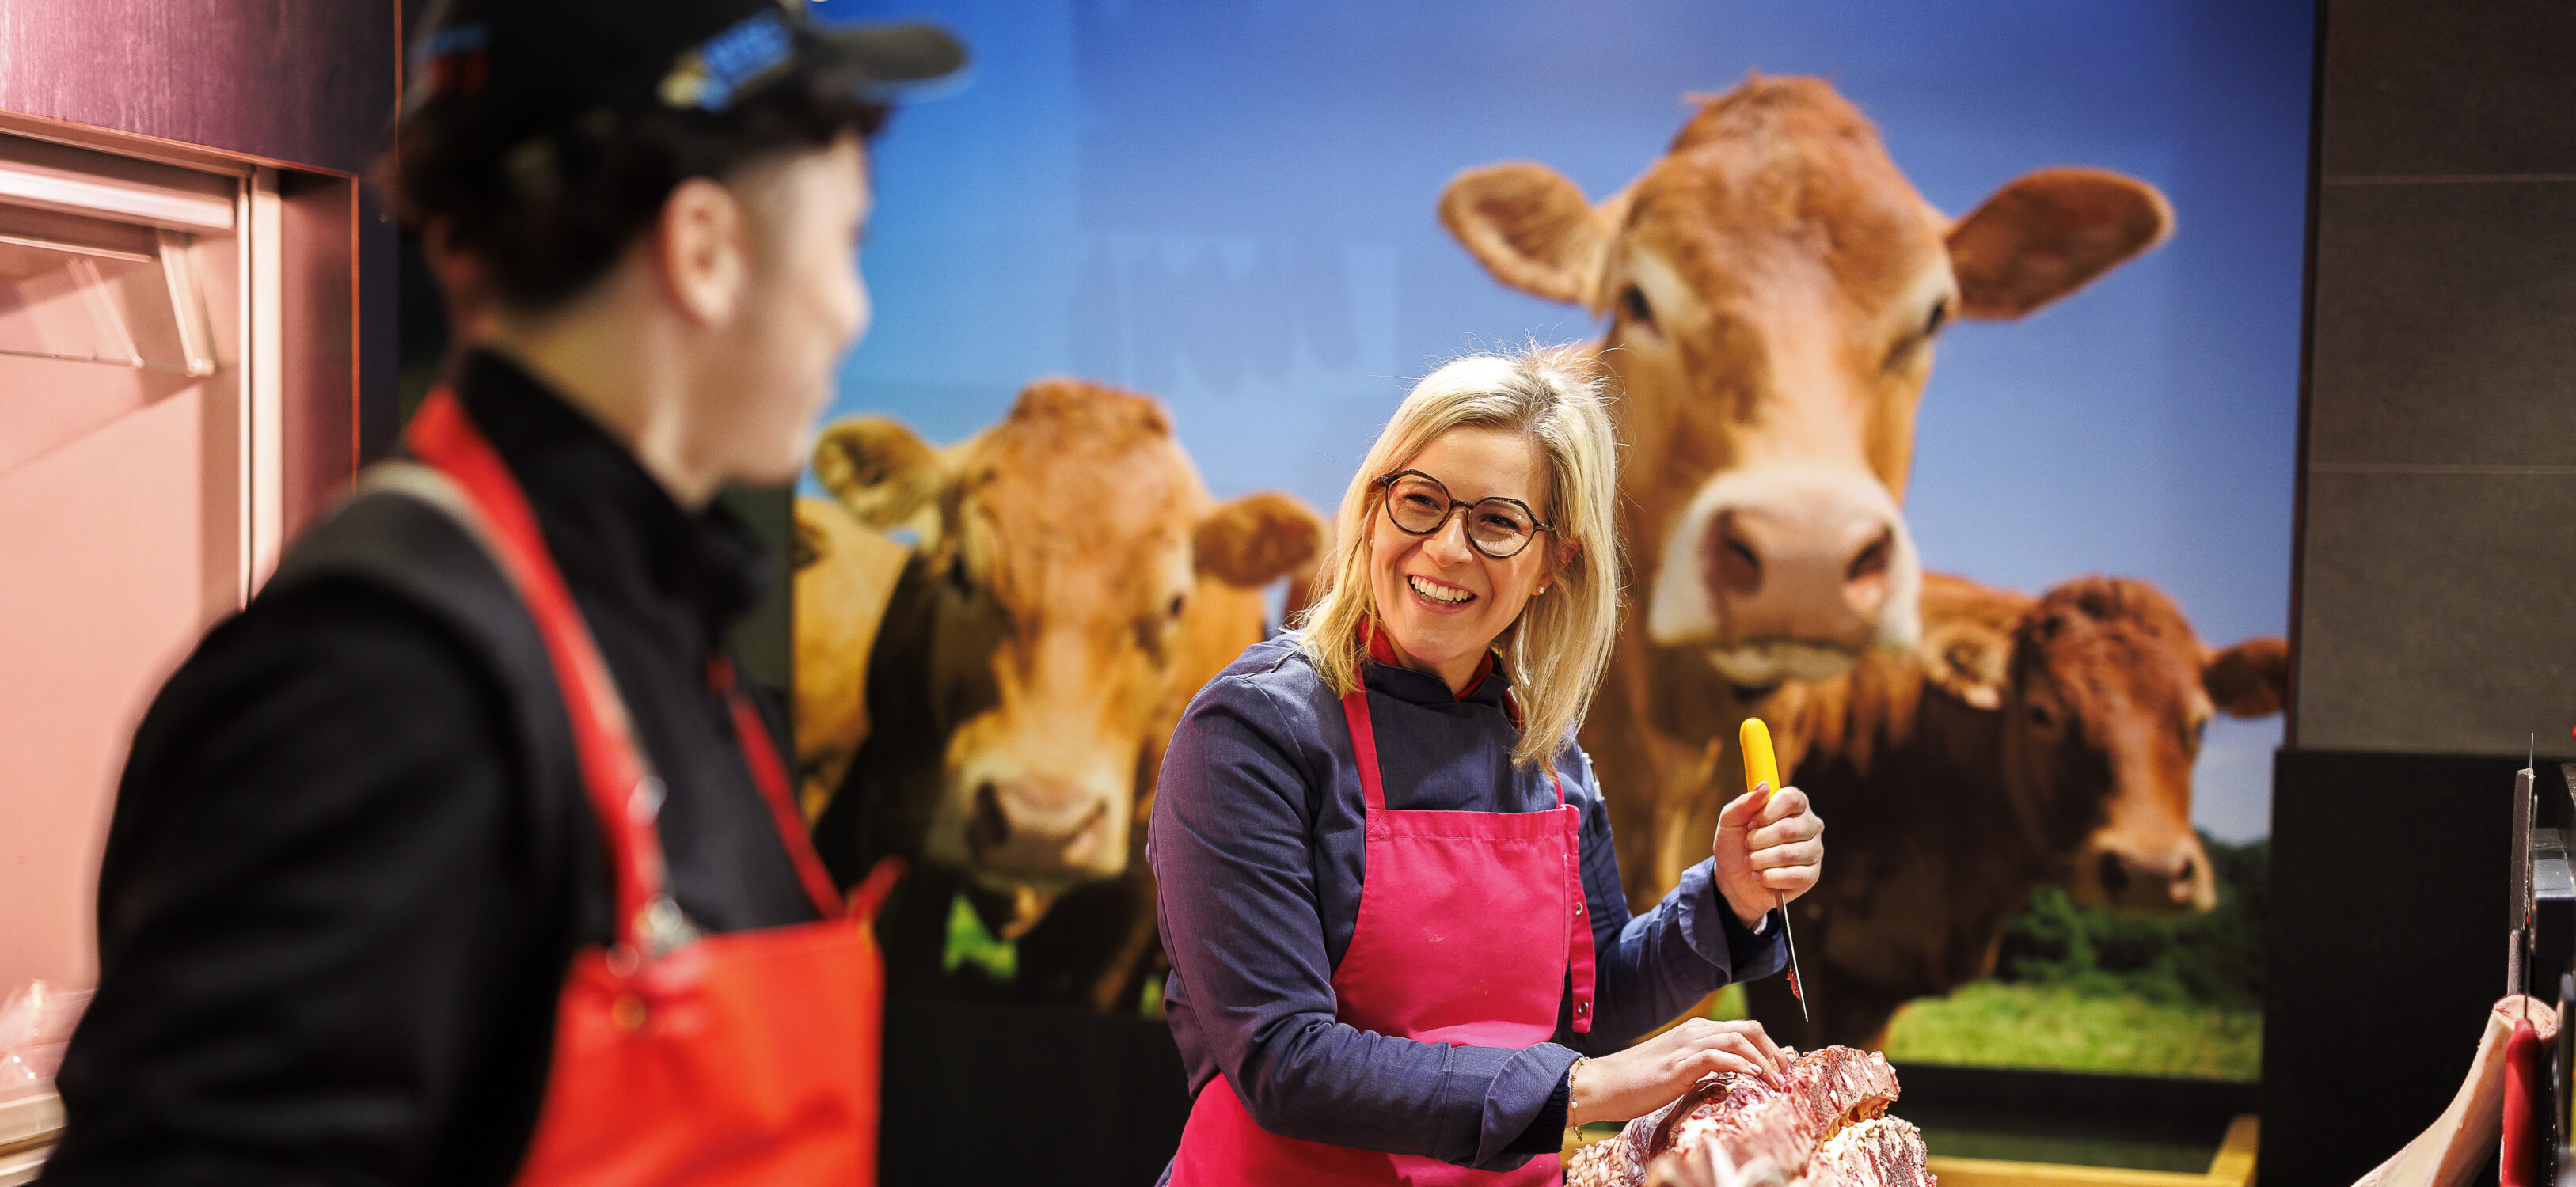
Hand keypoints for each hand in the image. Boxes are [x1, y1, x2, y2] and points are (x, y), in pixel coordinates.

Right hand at [1569, 1018, 1788, 1124]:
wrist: (1604, 1083)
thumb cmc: (1637, 1081)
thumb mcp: (1678, 1070)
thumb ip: (1703, 1067)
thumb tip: (1730, 1078)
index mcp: (1696, 1031)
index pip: (1744, 1029)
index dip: (1769, 1047)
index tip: (1781, 1070)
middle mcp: (1695, 1032)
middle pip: (1749, 1028)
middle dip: (1773, 1051)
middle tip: (1784, 1076)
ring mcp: (1686, 1045)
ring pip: (1738, 1039)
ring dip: (1764, 1060)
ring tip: (1775, 1082)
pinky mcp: (1678, 1064)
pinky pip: (1718, 1056)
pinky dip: (1741, 1064)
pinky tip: (1754, 1077)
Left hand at [1712, 782, 1822, 928]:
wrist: (1733, 881)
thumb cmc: (1735, 845)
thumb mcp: (1730, 821)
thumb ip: (1744, 803)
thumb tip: (1765, 786)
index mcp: (1793, 805)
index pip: (1792, 799)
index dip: (1768, 813)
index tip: (1750, 824)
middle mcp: (1809, 825)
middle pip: (1790, 828)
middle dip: (1759, 840)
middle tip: (1747, 845)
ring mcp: (1814, 850)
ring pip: (1790, 854)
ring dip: (1760, 860)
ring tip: (1751, 861)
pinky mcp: (1811, 875)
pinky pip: (1794, 876)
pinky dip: (1769, 877)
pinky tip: (1760, 876)